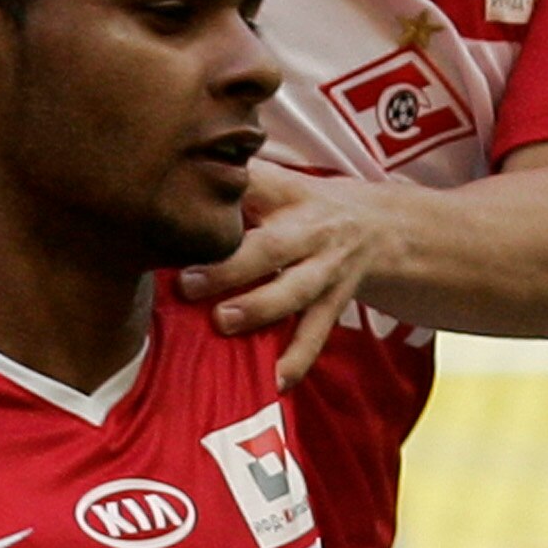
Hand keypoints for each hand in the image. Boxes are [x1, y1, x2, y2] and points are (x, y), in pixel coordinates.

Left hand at [178, 162, 396, 384]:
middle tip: (188, 283)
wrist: (377, 227)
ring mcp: (326, 270)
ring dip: (260, 308)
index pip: (256, 185)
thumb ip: (235, 180)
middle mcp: (311, 230)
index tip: (182, 204)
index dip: (225, 194)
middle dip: (230, 266)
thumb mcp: (276, 182)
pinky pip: (317, 334)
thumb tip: (170, 167)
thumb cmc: (301, 206)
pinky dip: (297, 359)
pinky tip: (276, 381)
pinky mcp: (335, 303)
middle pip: (272, 247)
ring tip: (223, 323)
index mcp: (288, 194)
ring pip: (295, 291)